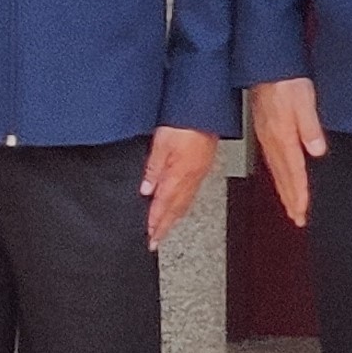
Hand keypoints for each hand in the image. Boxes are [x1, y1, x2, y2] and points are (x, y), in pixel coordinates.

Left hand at [141, 125, 220, 248]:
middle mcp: (191, 179)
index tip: (149, 236)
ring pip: (185, 204)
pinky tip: (179, 205)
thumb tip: (146, 189)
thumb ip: (153, 168)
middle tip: (155, 241)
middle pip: (176, 210)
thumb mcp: (160, 144)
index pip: (163, 205)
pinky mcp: (203, 168)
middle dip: (164, 227)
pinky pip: (191, 194)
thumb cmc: (184, 123)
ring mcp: (199, 174)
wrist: (206, 111)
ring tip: (165, 228)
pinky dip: (183, 205)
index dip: (155, 222)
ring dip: (174, 218)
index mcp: (178, 175)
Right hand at [247, 78, 326, 227]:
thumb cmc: (286, 79)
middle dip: (290, 200)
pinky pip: (273, 160)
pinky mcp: (266, 130)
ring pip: (277, 171)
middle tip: (297, 219)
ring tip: (291, 206)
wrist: (267, 64)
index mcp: (282, 136)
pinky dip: (279, 175)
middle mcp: (272, 140)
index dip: (299, 194)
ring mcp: (267, 136)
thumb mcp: (304, 100)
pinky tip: (282, 177)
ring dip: (284, 190)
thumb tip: (317, 150)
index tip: (302, 212)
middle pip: (283, 177)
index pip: (293, 172)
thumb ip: (310, 127)